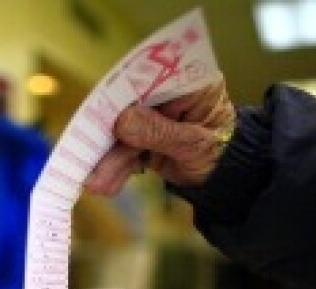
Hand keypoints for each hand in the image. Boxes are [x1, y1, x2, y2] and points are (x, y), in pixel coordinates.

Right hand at [83, 78, 234, 196]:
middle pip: (130, 104)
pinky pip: (125, 149)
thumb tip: (121, 122)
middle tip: (88, 152)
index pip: (151, 76)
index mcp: (189, 81)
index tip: (102, 108)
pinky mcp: (145, 137)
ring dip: (109, 158)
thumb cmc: (224, 155)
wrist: (226, 181)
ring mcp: (155, 116)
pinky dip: (116, 167)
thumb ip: (159, 132)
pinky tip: (105, 184)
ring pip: (124, 132)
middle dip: (110, 133)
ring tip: (97, 183)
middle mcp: (168, 93)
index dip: (124, 89)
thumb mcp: (195, 145)